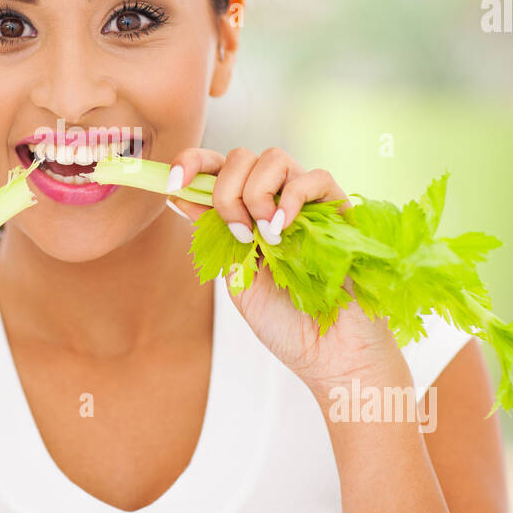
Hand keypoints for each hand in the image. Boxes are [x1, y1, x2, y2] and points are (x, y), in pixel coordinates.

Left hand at [165, 147, 411, 395]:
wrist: (330, 355)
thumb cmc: (285, 323)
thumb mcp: (236, 277)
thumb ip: (214, 237)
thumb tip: (180, 196)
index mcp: (246, 216)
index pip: (217, 169)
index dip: (192, 164)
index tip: (173, 182)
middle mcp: (274, 202)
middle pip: (241, 157)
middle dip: (226, 191)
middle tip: (238, 235)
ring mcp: (307, 204)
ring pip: (274, 158)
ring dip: (257, 194)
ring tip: (268, 238)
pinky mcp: (339, 210)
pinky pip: (316, 177)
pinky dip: (293, 197)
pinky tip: (284, 228)